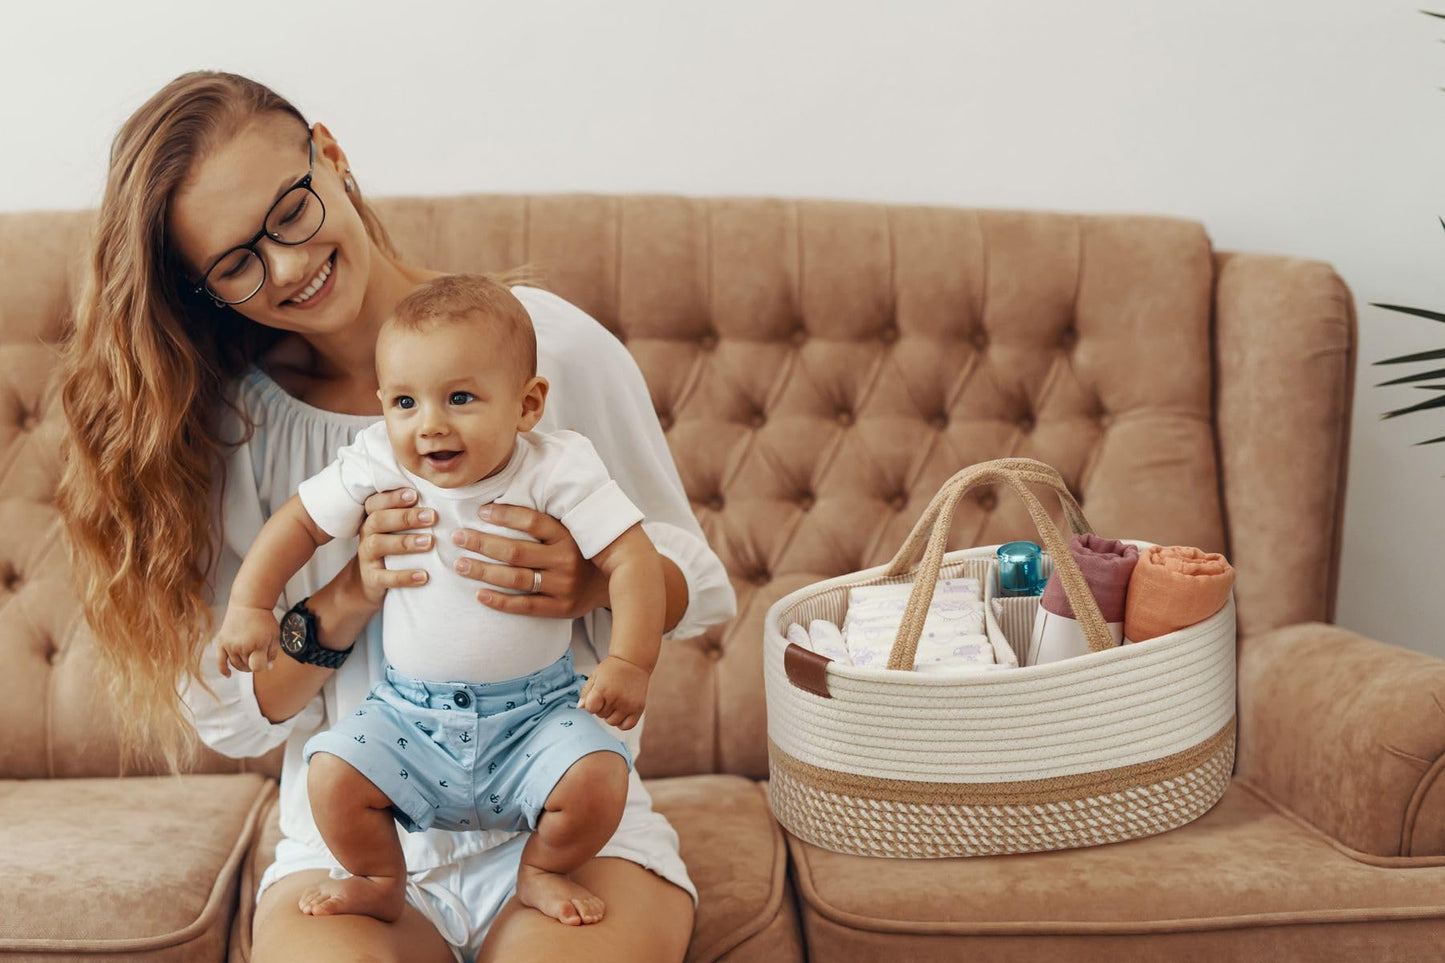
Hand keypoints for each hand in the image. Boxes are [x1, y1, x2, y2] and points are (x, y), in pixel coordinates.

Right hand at [216, 605, 280, 676]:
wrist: (249, 605)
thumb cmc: (264, 619)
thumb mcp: (274, 635)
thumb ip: (273, 653)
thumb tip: (269, 667)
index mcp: (258, 645)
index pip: (258, 667)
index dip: (263, 667)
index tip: (265, 662)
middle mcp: (243, 646)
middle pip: (247, 667)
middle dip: (254, 665)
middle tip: (257, 657)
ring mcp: (231, 645)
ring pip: (236, 665)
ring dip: (243, 666)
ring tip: (248, 659)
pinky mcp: (222, 642)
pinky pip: (220, 661)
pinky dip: (224, 670)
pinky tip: (228, 675)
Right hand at [356, 488, 436, 606]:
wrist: (371, 583)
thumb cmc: (394, 547)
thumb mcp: (398, 529)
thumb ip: (412, 514)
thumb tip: (445, 499)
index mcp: (374, 518)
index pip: (376, 502)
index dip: (393, 497)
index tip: (415, 494)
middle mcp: (367, 534)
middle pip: (378, 520)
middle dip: (406, 517)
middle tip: (432, 517)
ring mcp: (366, 557)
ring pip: (379, 545)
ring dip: (406, 542)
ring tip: (429, 542)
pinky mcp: (371, 579)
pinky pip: (384, 577)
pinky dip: (404, 576)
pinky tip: (423, 576)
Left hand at [450, 503, 608, 618]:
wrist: (611, 586)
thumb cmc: (580, 553)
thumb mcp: (571, 531)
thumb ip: (544, 521)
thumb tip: (501, 503)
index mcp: (568, 536)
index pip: (532, 522)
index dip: (504, 515)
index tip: (480, 512)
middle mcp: (566, 560)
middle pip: (516, 552)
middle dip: (482, 543)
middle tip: (458, 537)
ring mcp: (564, 586)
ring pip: (516, 579)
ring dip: (484, 571)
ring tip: (460, 565)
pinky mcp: (561, 608)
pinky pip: (525, 606)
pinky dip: (500, 601)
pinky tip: (479, 594)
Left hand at [577, 656, 650, 729]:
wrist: (633, 662)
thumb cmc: (612, 668)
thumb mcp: (595, 676)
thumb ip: (585, 692)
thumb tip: (580, 707)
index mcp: (603, 689)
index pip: (590, 709)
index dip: (591, 704)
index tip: (596, 697)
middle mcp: (616, 698)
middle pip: (601, 715)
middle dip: (601, 707)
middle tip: (607, 695)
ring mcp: (628, 705)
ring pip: (612, 722)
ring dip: (610, 715)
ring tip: (614, 702)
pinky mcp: (638, 709)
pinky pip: (626, 726)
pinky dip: (622, 723)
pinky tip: (621, 712)